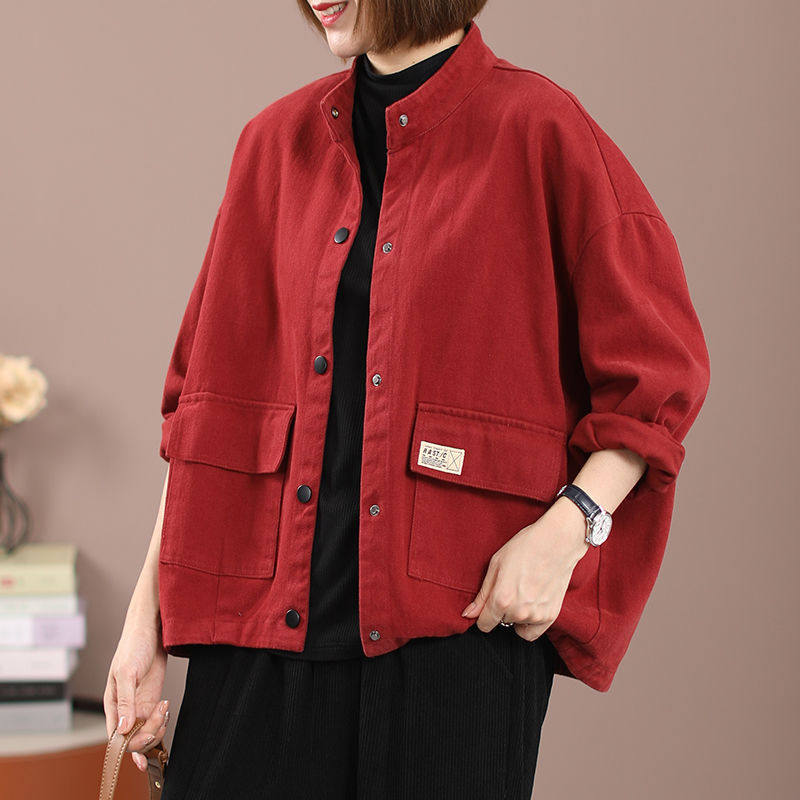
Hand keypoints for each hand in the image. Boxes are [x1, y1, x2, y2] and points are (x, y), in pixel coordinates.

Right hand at [103, 609, 169, 771]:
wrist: (152, 629)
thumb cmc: (134, 645)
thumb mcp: (127, 672)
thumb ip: (125, 701)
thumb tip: (122, 729)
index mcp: (112, 704)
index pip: (116, 737)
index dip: (130, 745)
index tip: (145, 741)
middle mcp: (124, 708)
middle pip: (133, 738)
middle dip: (148, 734)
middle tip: (160, 717)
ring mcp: (139, 704)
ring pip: (145, 731)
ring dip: (157, 727)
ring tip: (165, 708)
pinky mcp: (152, 699)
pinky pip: (155, 721)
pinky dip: (162, 721)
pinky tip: (166, 709)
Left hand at [461, 497, 589, 639]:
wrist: (557, 542)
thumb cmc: (525, 547)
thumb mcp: (496, 564)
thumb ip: (482, 594)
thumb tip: (468, 614)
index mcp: (501, 598)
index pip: (484, 624)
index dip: (483, 616)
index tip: (488, 606)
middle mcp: (519, 611)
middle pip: (501, 622)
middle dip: (501, 610)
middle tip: (511, 588)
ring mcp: (537, 615)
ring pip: (517, 625)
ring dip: (517, 615)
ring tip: (524, 592)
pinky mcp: (551, 616)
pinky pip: (534, 632)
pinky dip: (530, 623)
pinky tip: (532, 604)